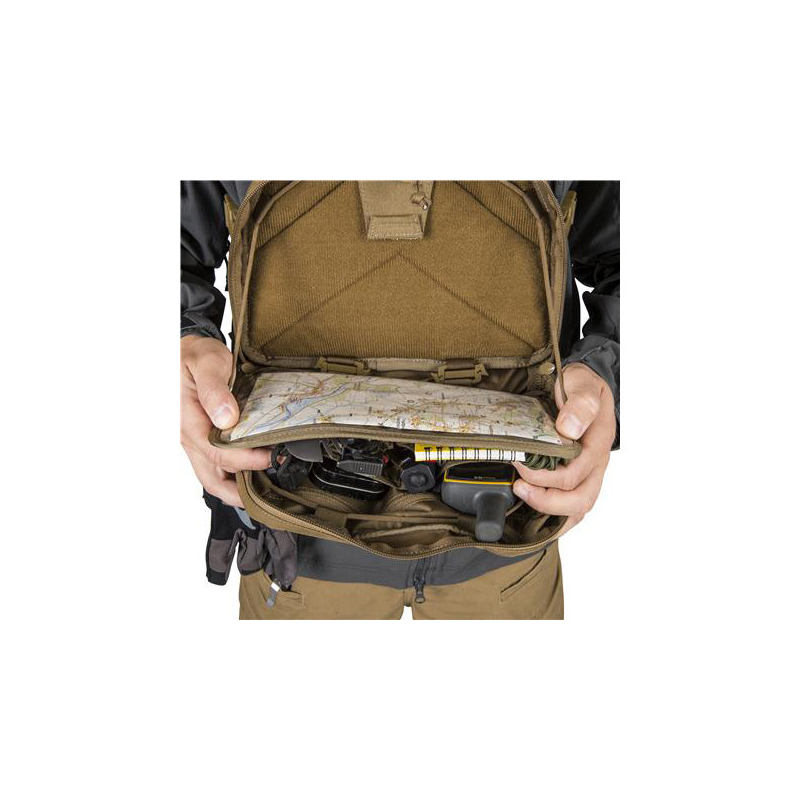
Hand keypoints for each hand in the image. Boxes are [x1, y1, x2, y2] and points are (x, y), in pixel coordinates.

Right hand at [180, 335, 271, 506]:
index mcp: (188, 424)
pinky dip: (235, 474)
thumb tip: (226, 417)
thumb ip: (214, 390)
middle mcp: (190, 438)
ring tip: (266, 487)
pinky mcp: (203, 439)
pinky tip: (255, 470)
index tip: (270, 457)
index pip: (218, 455)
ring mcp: (196, 441)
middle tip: (270, 490)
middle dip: (239, 493)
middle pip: (213, 479)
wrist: (188, 351)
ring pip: (214, 476)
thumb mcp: (206, 363)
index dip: (246, 461)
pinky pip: (217, 465)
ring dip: (238, 487)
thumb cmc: (195, 355)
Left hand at [512, 362, 615, 533]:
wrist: (584, 386)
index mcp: (598, 444)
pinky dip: (553, 512)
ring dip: (550, 510)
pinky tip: (533, 508)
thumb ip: (580, 405)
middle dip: (547, 501)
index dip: (544, 477)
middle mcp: (596, 463)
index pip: (575, 474)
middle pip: (580, 500)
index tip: (519, 466)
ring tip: (523, 497)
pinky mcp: (579, 475)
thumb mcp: (583, 385)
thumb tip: (569, 429)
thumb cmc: (582, 386)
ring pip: (578, 507)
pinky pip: (572, 503)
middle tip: (519, 488)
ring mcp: (589, 472)